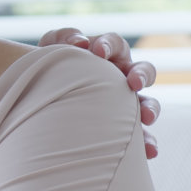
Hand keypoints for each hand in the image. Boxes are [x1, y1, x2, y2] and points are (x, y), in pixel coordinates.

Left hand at [39, 28, 160, 158]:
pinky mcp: (125, 128)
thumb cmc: (50, 68)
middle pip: (144, 71)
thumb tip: (81, 42)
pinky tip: (148, 152)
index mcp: (108, 56)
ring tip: (146, 118)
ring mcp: (126, 104)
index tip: (98, 51)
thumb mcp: (52, 49)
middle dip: (141, 75)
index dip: (110, 45)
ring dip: (150, 109)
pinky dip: (147, 143)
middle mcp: (122, 78)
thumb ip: (64, 38)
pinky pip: (141, 136)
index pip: (116, 44)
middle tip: (133, 83)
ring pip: (148, 104)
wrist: (40, 99)